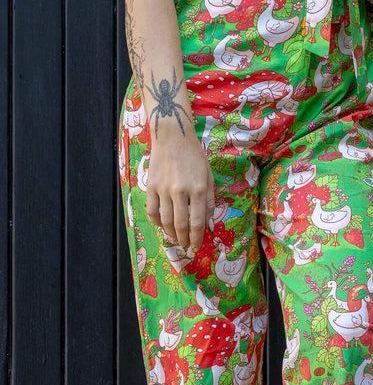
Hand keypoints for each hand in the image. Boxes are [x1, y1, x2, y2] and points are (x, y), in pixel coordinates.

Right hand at [145, 134, 214, 253]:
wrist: (173, 137)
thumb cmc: (194, 156)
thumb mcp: (208, 176)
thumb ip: (209, 200)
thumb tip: (208, 223)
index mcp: (198, 188)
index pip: (197, 221)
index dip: (197, 238)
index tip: (196, 246)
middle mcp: (181, 191)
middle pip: (180, 225)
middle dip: (184, 240)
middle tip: (185, 246)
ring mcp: (164, 189)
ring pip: (165, 221)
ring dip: (170, 234)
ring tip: (175, 239)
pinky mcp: (151, 186)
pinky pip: (152, 211)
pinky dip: (156, 222)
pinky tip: (162, 226)